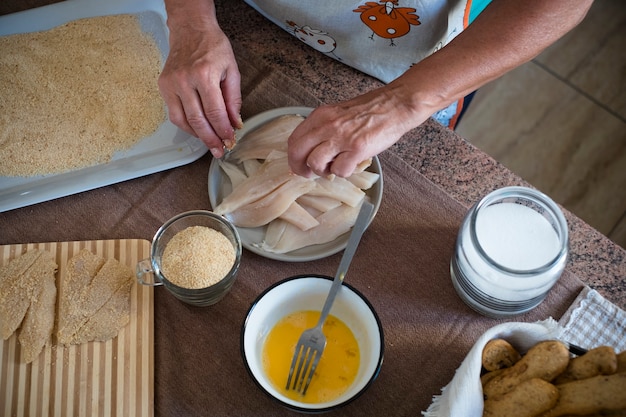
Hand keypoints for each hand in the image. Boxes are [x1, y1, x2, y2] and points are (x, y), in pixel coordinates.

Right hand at [158, 25, 241, 157]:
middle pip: (198, 121)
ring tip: (210, 143)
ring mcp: (171, 84)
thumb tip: (235, 123)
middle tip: (219, 150)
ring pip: (183, 121)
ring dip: (197, 136)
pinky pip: (174, 114)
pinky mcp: (163, 86)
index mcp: (204, 75)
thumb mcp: (231, 70)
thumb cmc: (213, 47)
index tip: (229, 140)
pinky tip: (197, 129)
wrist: (191, 30)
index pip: (214, 112)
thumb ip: (233, 99)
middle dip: (210, 139)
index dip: (223, 130)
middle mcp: (184, 80)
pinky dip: (186, 125)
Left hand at [287, 87, 425, 177]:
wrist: (395, 105)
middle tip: (309, 174)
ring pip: (316, 164)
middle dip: (300, 169)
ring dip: (324, 171)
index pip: (294, 139)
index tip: (299, 165)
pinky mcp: (357, 149)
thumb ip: (323, 128)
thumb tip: (311, 150)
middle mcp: (327, 125)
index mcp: (320, 115)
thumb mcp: (338, 113)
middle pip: (298, 153)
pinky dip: (344, 173)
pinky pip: (339, 171)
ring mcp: (341, 137)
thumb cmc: (370, 110)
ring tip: (335, 166)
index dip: (293, 157)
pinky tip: (352, 164)